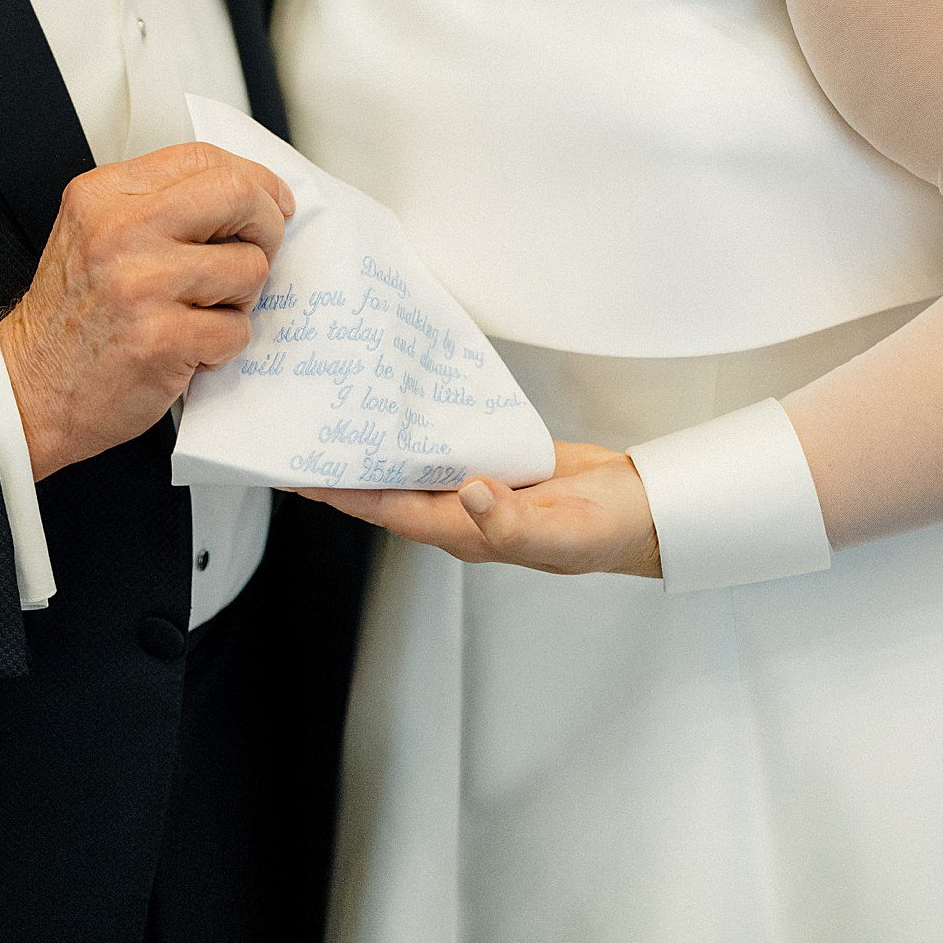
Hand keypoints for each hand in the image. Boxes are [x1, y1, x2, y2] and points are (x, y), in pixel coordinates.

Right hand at [0, 143, 293, 479]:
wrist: (29, 391)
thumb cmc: (72, 317)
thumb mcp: (94, 233)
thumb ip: (159, 206)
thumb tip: (248, 196)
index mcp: (104, 195)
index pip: (203, 158)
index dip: (254, 179)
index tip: (271, 203)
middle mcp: (120, 230)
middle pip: (239, 196)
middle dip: (267, 226)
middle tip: (257, 254)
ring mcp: (142, 284)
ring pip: (249, 268)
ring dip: (240, 299)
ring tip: (202, 314)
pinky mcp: (162, 339)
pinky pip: (237, 329)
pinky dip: (222, 346)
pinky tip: (187, 350)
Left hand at [298, 441, 661, 578]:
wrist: (640, 509)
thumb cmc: (604, 531)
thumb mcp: (562, 532)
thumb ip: (512, 520)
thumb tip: (468, 493)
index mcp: (467, 534)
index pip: (390, 510)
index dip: (345, 494)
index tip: (302, 476)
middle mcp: (460, 514)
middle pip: (388, 489)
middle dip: (345, 469)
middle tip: (303, 435)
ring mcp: (475, 491)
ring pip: (412, 467)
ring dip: (377, 447)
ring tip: (340, 416)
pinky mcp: (493, 465)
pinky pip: (445, 448)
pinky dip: (419, 431)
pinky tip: (403, 408)